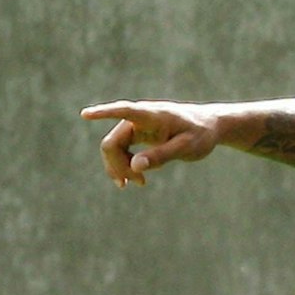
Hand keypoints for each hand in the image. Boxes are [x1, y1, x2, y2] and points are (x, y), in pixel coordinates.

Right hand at [80, 100, 223, 186]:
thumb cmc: (201, 134)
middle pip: (113, 142)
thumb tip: (136, 167)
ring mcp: (136, 125)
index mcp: (152, 115)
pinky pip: (121, 149)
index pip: (124, 111)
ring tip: (137, 184)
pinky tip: (135, 178)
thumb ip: (162, 155)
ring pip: (114, 147)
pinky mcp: (138, 134)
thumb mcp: (187, 148)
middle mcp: (139, 117)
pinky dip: (124, 164)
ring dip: (120, 166)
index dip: (103, 113)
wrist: (209, 127)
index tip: (85, 114)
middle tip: (134, 184)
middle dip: (118, 165)